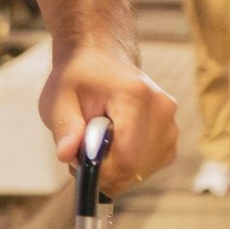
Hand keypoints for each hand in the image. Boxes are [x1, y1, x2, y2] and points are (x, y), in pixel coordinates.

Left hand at [40, 43, 177, 195]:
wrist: (100, 57)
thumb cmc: (78, 77)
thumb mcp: (58, 96)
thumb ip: (64, 126)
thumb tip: (67, 156)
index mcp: (135, 95)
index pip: (126, 156)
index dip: (101, 170)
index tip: (78, 163)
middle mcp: (161, 109)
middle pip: (136, 167)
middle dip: (105, 171)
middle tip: (81, 153)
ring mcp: (171, 124)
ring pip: (143, 171)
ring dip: (115, 169)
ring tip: (95, 143)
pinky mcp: (171, 136)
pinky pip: (149, 167)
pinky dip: (127, 166)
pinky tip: (112, 145)